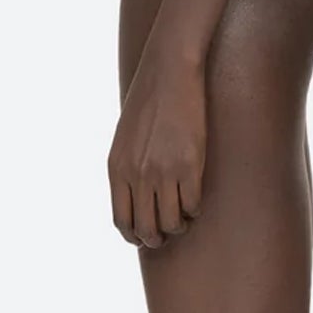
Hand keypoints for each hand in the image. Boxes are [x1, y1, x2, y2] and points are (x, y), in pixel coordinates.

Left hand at [107, 44, 205, 249]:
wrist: (168, 73)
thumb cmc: (147, 103)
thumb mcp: (124, 139)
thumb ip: (126, 170)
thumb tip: (135, 200)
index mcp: (117, 169)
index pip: (122, 220)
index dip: (134, 236)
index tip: (143, 238)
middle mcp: (137, 175)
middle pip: (146, 229)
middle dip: (156, 239)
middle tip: (166, 234)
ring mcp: (163, 171)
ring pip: (171, 222)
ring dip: (178, 225)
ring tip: (183, 216)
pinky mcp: (189, 165)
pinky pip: (192, 205)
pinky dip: (194, 209)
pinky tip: (195, 199)